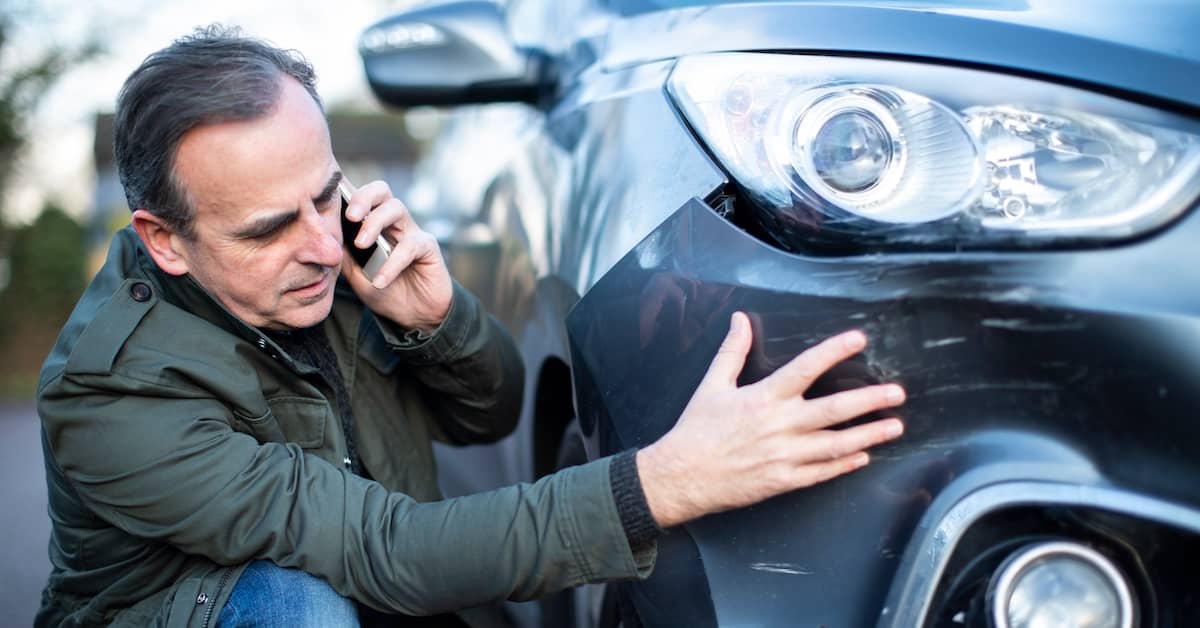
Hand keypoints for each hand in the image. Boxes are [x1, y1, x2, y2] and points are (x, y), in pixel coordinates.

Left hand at [340, 180, 452, 331]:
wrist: (414, 316)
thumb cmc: (384, 291)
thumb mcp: (354, 274)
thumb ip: (342, 253)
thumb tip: (323, 236)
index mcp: (373, 223)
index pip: (360, 196)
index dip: (346, 192)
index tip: (327, 199)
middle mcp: (393, 222)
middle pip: (381, 190)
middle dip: (363, 198)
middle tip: (350, 216)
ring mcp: (411, 231)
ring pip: (396, 208)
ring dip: (375, 222)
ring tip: (361, 244)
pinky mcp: (428, 247)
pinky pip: (410, 246)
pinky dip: (393, 263)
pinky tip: (381, 281)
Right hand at [636, 312, 905, 527]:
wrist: (681, 477)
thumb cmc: (696, 430)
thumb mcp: (712, 385)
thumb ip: (732, 351)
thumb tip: (740, 319)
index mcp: (763, 398)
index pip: (806, 368)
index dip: (834, 351)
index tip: (859, 339)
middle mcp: (779, 426)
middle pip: (834, 411)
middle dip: (869, 401)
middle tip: (896, 393)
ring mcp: (784, 456)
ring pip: (836, 445)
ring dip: (868, 435)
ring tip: (894, 426)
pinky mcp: (783, 481)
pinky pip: (821, 473)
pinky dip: (844, 464)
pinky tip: (863, 457)